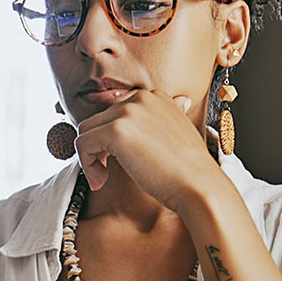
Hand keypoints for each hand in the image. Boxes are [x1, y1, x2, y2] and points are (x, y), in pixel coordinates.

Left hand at [72, 90, 224, 209]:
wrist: (198, 185)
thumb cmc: (189, 168)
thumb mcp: (179, 131)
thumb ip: (166, 116)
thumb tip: (178, 101)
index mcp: (154, 96)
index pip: (115, 111)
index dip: (111, 136)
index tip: (118, 157)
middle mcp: (140, 98)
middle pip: (98, 120)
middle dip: (99, 147)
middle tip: (107, 170)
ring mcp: (127, 112)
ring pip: (86, 130)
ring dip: (90, 156)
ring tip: (102, 177)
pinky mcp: (116, 131)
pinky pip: (83, 144)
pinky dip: (86, 164)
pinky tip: (101, 180)